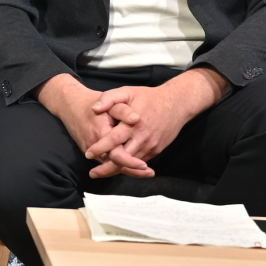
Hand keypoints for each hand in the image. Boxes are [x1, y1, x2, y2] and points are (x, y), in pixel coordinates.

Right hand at [37, 73, 146, 178]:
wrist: (71, 106)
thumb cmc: (92, 102)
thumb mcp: (109, 99)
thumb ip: (122, 110)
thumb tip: (136, 118)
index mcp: (101, 133)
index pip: (116, 154)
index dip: (130, 162)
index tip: (144, 165)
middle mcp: (95, 146)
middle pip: (115, 165)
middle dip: (133, 171)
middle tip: (150, 173)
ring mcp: (92, 151)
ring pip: (111, 166)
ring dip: (128, 170)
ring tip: (147, 173)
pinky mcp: (92, 152)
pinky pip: (107, 162)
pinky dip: (120, 166)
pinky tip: (134, 167)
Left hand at [89, 67, 228, 169]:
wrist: (177, 104)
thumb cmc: (149, 97)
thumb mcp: (127, 92)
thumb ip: (109, 98)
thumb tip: (94, 109)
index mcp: (133, 124)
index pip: (113, 140)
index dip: (100, 148)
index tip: (88, 153)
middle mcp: (143, 138)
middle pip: (122, 159)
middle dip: (107, 168)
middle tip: (92, 174)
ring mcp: (151, 146)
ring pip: (131, 164)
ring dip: (117, 170)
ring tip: (101, 173)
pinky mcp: (156, 150)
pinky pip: (140, 162)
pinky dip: (129, 167)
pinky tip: (118, 168)